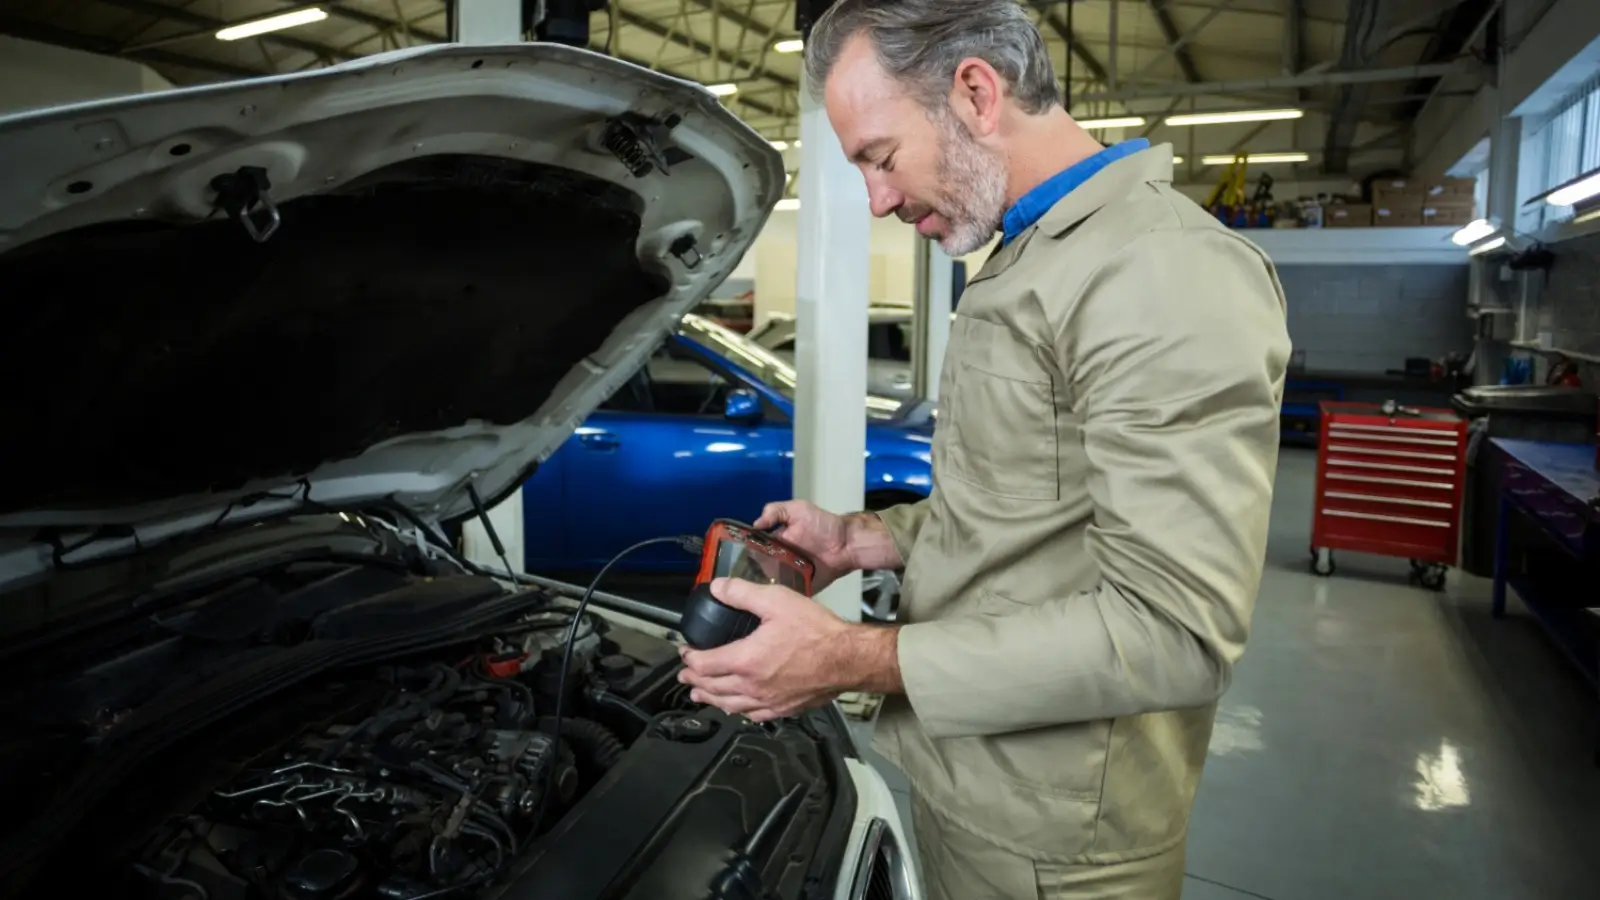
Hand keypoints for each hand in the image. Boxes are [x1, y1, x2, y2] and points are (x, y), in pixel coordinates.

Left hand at [677, 577, 856, 720]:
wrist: (848, 658)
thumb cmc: (816, 631)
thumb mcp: (776, 601)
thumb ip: (742, 593)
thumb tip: (717, 588)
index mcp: (745, 660)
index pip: (705, 664)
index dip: (690, 658)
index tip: (685, 652)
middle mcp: (752, 686)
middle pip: (713, 688)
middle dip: (695, 680)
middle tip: (685, 675)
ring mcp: (768, 701)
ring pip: (730, 705)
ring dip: (711, 699)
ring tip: (701, 696)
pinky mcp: (785, 708)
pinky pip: (754, 715)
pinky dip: (739, 711)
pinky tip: (738, 708)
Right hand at [753, 500, 901, 591]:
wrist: (847, 544)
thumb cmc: (823, 524)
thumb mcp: (798, 509)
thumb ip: (776, 511)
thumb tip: (755, 523)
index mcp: (774, 542)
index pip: (753, 550)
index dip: (743, 554)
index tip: (734, 561)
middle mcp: (778, 559)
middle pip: (758, 569)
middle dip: (749, 575)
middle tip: (743, 580)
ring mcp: (788, 575)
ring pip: (769, 583)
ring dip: (763, 587)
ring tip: (755, 592)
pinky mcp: (799, 587)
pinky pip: (786, 594)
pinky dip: (780, 598)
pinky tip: (772, 600)